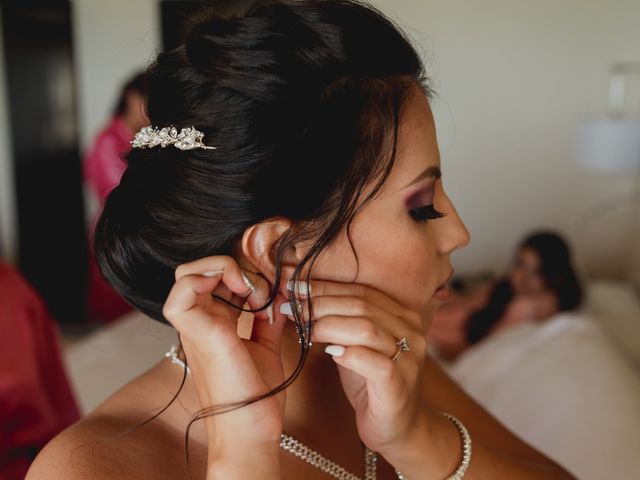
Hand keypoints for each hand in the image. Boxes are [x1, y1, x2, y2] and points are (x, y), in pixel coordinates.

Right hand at [162, 256, 287, 452]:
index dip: (238, 272)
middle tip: (256, 288)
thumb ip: (266, 319)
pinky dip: (209, 277)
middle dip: (228, 265)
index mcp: (213, 324)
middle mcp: (200, 322)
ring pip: (186, 273)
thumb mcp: (265, 347)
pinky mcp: (200, 334)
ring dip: (223, 268)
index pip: (211, 279)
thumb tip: (278, 293)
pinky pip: (182, 292)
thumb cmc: (255, 396)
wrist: (251, 432)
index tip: (265, 290)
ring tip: (250, 290)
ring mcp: (196, 328)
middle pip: (194, 271)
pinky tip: (242, 291)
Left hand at [283, 279, 430, 456]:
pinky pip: (374, 363)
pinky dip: (349, 354)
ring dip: (329, 326)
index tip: (296, 287)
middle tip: (293, 308)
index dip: (326, 287)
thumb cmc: (371, 382)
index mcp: (403, 315)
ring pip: (367, 329)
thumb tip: (301, 298)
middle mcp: (411, 332)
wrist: (397, 427)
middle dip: (322, 304)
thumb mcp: (355, 344)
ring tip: (306, 330)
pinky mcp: (399, 384)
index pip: (361, 291)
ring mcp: (409, 359)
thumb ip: (339, 321)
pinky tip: (330, 354)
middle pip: (362, 306)